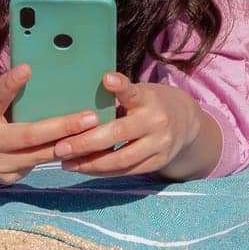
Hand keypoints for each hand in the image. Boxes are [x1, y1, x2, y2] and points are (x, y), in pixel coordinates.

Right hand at [0, 64, 101, 185]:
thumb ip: (7, 96)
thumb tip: (40, 74)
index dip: (10, 84)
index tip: (27, 69)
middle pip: (28, 135)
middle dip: (62, 127)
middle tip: (90, 118)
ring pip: (38, 155)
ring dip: (69, 144)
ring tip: (93, 133)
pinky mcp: (6, 178)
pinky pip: (36, 165)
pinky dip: (58, 155)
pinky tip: (78, 148)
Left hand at [52, 75, 217, 178]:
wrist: (188, 123)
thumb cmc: (150, 103)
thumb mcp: (139, 93)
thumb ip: (116, 99)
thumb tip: (75, 101)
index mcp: (148, 99)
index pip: (133, 91)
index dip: (120, 86)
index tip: (106, 78)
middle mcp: (156, 121)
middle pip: (118, 134)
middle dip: (86, 143)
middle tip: (60, 147)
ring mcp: (159, 145)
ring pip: (121, 159)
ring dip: (90, 163)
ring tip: (66, 163)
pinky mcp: (158, 162)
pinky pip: (126, 171)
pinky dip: (103, 171)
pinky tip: (84, 168)